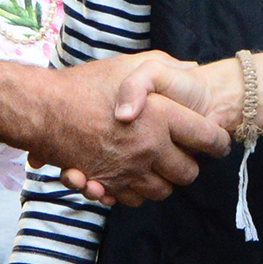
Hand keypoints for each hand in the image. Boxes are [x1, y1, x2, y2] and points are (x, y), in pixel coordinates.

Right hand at [31, 53, 229, 206]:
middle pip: (188, 173)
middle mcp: (150, 148)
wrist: (43, 109)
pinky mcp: (109, 185)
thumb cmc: (88, 83)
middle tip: (181, 153)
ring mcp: (129, 170)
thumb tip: (192, 69)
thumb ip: (165, 68)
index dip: (218, 142)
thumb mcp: (133, 64)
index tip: (217, 142)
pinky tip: (131, 173)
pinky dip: (136, 191)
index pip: (210, 139)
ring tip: (155, 164)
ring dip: (163, 181)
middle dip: (188, 165)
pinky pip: (135, 199)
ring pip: (163, 191)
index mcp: (162, 117)